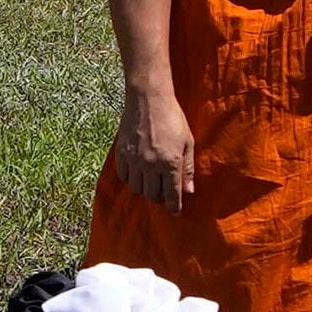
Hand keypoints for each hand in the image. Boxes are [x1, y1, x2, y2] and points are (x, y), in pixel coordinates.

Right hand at [107, 88, 196, 205]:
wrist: (148, 100)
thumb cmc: (172, 118)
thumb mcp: (188, 142)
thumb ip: (188, 167)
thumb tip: (189, 190)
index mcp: (170, 162)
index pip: (172, 193)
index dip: (174, 206)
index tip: (175, 212)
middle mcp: (151, 165)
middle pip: (153, 195)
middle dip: (160, 197)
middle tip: (164, 191)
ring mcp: (134, 160)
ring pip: (137, 189)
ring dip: (145, 188)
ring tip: (151, 180)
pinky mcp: (121, 154)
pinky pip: (124, 177)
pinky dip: (131, 178)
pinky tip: (138, 171)